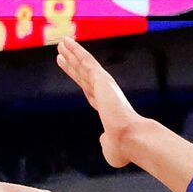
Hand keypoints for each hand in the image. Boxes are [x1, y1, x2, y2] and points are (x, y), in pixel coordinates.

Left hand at [55, 38, 144, 167]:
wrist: (131, 139)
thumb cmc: (124, 147)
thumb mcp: (110, 148)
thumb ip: (105, 141)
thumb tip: (103, 139)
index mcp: (107, 108)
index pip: (89, 90)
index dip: (80, 80)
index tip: (73, 71)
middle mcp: (106, 94)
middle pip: (84, 76)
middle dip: (74, 64)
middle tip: (62, 53)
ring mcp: (104, 86)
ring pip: (84, 65)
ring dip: (73, 53)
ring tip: (61, 43)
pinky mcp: (102, 80)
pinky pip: (86, 62)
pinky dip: (77, 51)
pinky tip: (67, 43)